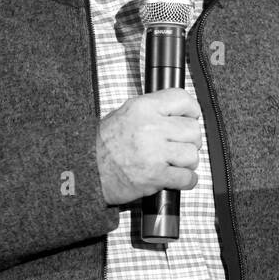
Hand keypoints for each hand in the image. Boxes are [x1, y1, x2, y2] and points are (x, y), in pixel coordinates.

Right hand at [96, 89, 201, 205]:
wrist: (85, 170)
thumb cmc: (103, 144)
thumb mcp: (124, 114)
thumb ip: (153, 111)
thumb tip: (180, 114)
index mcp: (143, 108)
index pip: (182, 99)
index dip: (191, 110)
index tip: (191, 118)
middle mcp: (151, 127)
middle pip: (192, 129)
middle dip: (190, 140)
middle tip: (180, 146)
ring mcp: (154, 153)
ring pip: (192, 154)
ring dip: (188, 162)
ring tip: (176, 163)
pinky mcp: (155, 176)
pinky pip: (187, 177)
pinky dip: (187, 180)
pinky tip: (178, 178)